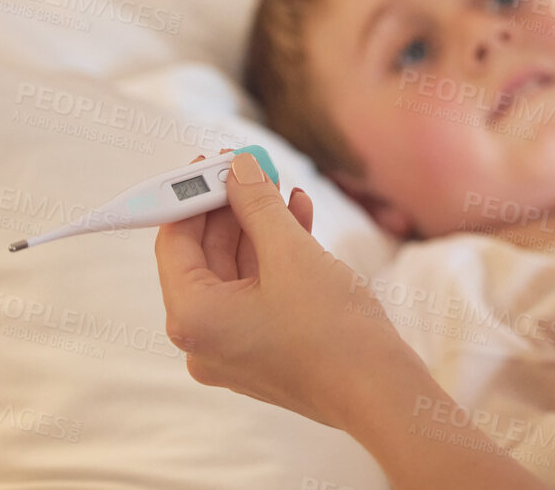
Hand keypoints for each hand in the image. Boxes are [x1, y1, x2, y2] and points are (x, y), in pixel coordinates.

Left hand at [153, 152, 422, 431]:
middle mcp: (202, 339)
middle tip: (254, 168)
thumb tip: (239, 167)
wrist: (381, 392)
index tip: (219, 161)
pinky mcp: (261, 349)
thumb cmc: (334, 331)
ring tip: (282, 187)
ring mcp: (231, 348)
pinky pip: (255, 291)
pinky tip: (298, 218)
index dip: (193, 194)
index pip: (173, 241)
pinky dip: (272, 256)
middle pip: (202, 255)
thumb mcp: (292, 253)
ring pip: (232, 271)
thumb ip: (257, 205)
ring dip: (256, 226)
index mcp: (193, 318)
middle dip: (230, 207)